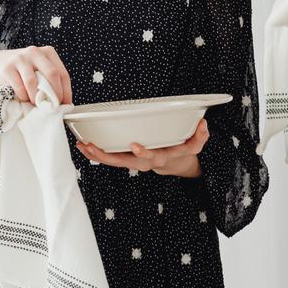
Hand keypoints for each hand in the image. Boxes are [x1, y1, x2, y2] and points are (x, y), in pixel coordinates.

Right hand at [0, 45, 72, 104]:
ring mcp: (20, 58)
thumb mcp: (39, 69)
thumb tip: (62, 102)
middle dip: (54, 94)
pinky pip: (19, 86)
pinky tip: (23, 98)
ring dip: (36, 97)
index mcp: (48, 52)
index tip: (66, 104)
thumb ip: (50, 80)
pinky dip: (23, 95)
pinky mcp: (7, 67)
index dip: (66, 91)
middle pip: (52, 74)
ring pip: (33, 81)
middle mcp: (35, 52)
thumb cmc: (24, 70)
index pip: (62, 73)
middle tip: (53, 106)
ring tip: (36, 104)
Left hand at [76, 119, 208, 177]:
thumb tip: (204, 124)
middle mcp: (144, 162)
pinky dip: (96, 154)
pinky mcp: (127, 159)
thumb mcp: (194, 145)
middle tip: (93, 147)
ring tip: (83, 145)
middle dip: (107, 156)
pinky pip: (110, 159)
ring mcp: (134, 162)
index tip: (135, 144)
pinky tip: (84, 146)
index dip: (143, 152)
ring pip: (113, 162)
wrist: (175, 164)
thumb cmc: (181, 151)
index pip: (150, 157)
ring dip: (96, 155)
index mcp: (159, 158)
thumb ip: (200, 136)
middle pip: (123, 162)